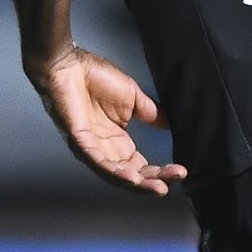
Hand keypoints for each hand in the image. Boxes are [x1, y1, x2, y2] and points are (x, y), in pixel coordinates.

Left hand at [28, 45, 187, 196]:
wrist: (69, 65)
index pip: (141, 166)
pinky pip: (99, 163)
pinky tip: (134, 177)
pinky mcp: (80, 143)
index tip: (181, 170)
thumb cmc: (95, 78)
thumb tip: (170, 124)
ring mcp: (92, 149)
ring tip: (160, 187)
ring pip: (117, 175)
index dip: (161, 171)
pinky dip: (116, 173)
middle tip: (176, 177)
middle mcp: (105, 150)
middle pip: (132, 175)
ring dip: (139, 183)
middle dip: (155, 180)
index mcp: (117, 141)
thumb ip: (150, 113)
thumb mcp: (133, 97)